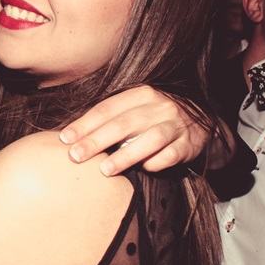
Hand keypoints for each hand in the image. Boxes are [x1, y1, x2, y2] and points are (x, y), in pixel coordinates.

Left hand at [59, 86, 209, 175]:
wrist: (200, 122)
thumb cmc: (155, 118)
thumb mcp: (135, 109)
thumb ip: (109, 118)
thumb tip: (70, 135)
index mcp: (141, 94)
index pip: (107, 109)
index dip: (85, 124)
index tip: (65, 138)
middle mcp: (160, 106)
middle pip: (124, 123)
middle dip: (97, 140)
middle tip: (76, 156)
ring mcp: (176, 124)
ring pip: (150, 139)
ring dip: (126, 155)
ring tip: (105, 170)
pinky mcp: (189, 143)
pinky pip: (171, 154)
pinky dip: (156, 162)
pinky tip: (143, 170)